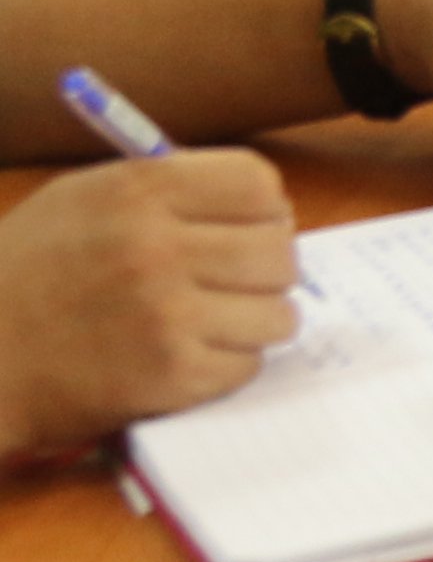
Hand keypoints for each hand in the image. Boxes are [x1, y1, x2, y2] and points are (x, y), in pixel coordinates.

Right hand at [0, 154, 297, 454]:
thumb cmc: (18, 276)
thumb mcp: (78, 201)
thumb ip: (164, 189)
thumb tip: (255, 202)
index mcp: (139, 191)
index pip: (259, 185)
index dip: (265, 210)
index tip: (251, 230)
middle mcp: (158, 247)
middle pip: (278, 251)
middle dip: (266, 271)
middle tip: (239, 286)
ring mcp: (166, 315)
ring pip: (276, 313)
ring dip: (256, 323)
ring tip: (219, 326)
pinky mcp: (167, 376)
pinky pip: (245, 366)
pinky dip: (228, 367)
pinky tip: (193, 361)